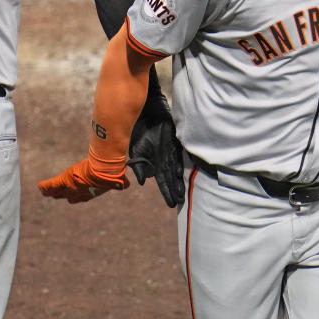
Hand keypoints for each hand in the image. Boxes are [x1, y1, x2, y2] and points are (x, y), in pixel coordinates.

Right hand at [38, 157, 128, 203]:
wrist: (103, 171)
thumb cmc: (110, 174)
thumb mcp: (116, 180)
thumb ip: (121, 183)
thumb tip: (128, 185)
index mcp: (89, 195)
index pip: (81, 198)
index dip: (78, 195)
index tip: (76, 194)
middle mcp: (78, 195)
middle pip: (69, 198)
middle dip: (65, 195)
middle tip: (59, 194)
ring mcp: (70, 189)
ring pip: (57, 193)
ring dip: (53, 192)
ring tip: (47, 192)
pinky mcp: (64, 181)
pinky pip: (50, 186)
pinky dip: (45, 186)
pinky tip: (40, 186)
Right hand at [128, 93, 185, 207]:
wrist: (145, 113)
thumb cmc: (139, 131)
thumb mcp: (136, 151)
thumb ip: (138, 166)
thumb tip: (142, 183)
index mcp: (155, 163)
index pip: (163, 181)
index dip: (167, 192)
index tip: (172, 204)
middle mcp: (165, 159)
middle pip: (171, 178)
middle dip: (175, 190)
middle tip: (180, 202)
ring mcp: (171, 151)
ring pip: (176, 169)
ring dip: (178, 181)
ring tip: (183, 193)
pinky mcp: (175, 141)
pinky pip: (178, 155)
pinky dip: (179, 163)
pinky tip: (180, 173)